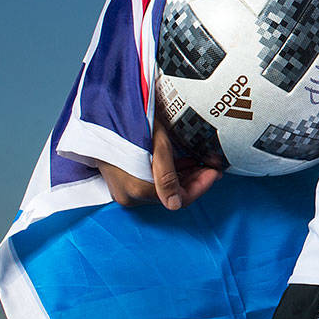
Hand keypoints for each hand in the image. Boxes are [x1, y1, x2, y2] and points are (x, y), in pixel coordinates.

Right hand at [97, 121, 222, 210]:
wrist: (104, 114)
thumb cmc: (132, 124)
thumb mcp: (157, 147)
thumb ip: (167, 177)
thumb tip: (175, 205)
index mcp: (138, 190)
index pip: (180, 199)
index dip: (201, 186)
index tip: (214, 172)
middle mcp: (130, 195)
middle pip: (172, 194)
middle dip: (195, 180)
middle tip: (211, 165)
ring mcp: (124, 190)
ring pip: (163, 189)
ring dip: (184, 177)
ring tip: (200, 162)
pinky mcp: (122, 181)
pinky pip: (151, 183)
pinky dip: (169, 175)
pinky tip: (182, 163)